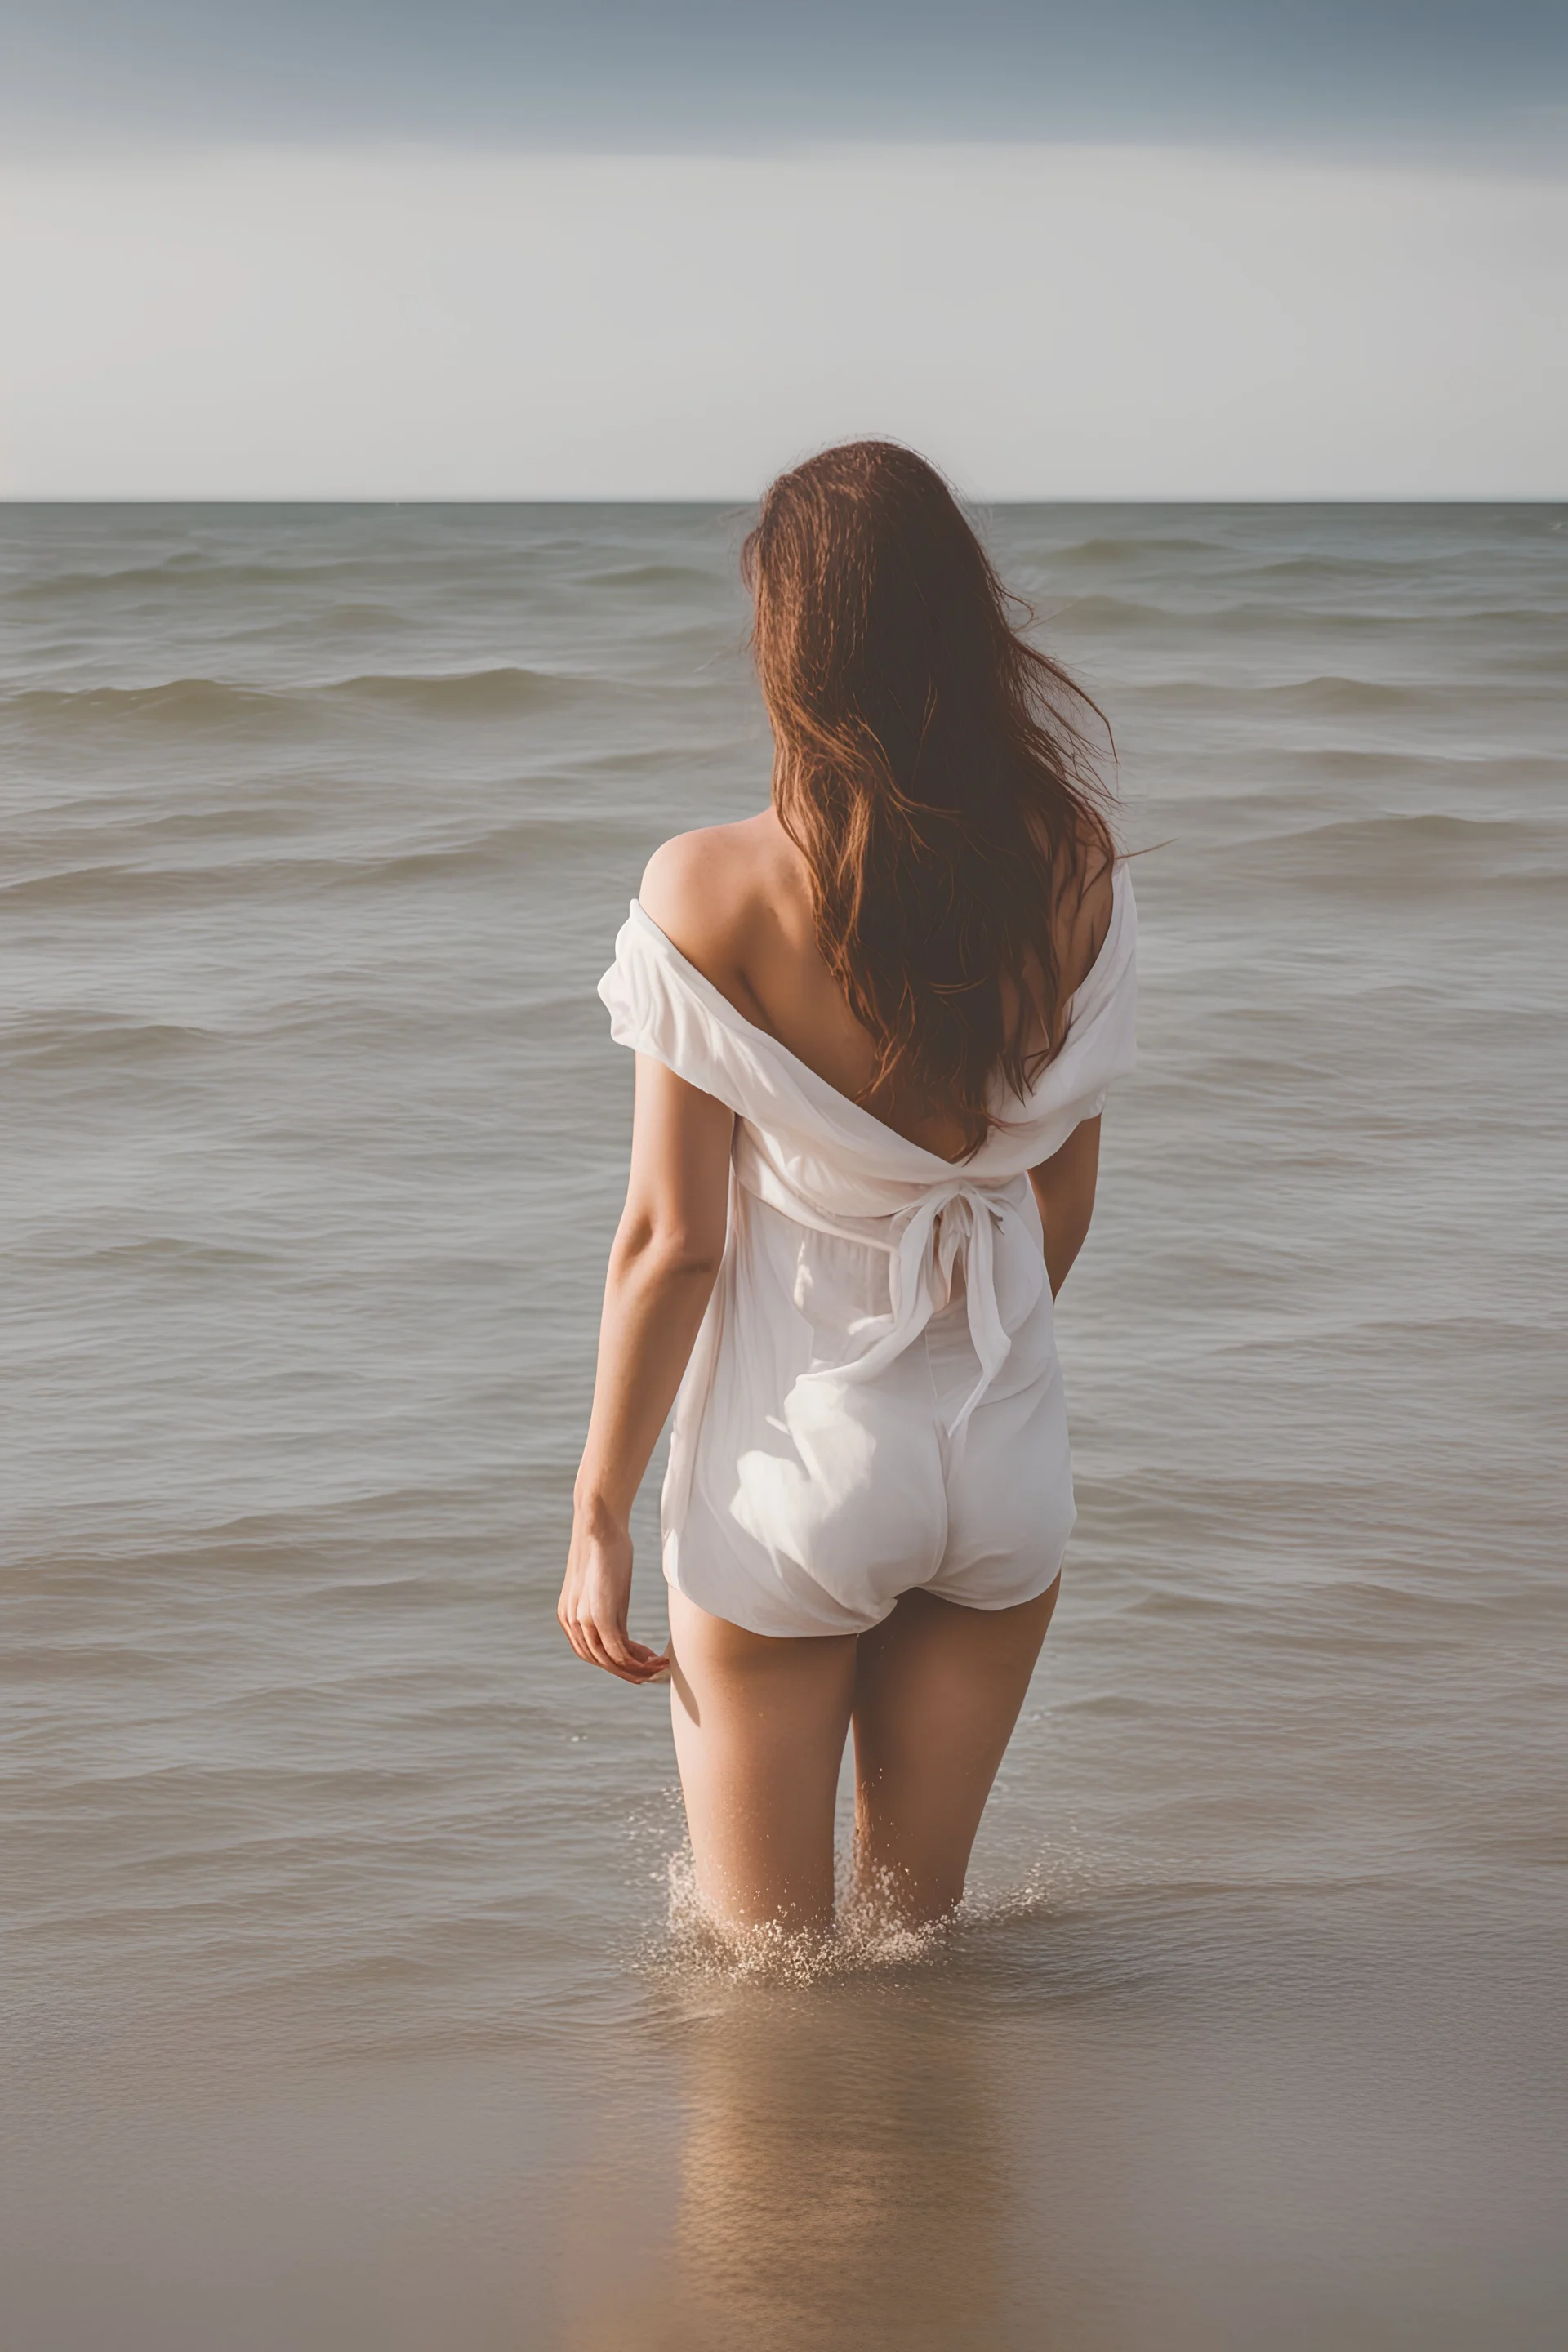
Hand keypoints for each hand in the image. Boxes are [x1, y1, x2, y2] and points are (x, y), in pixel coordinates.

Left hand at [558, 1502, 669, 1684]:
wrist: (598, 1524)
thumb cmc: (604, 1547)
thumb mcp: (605, 1586)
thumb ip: (611, 1610)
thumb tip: (625, 1632)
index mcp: (569, 1615)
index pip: (591, 1652)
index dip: (615, 1663)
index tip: (638, 1663)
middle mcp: (572, 1622)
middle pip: (599, 1661)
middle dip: (626, 1672)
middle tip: (650, 1674)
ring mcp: (584, 1620)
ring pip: (609, 1660)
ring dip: (634, 1670)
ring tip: (657, 1669)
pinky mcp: (599, 1615)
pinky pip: (617, 1650)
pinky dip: (635, 1661)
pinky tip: (652, 1660)